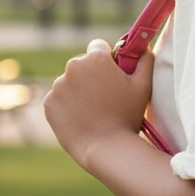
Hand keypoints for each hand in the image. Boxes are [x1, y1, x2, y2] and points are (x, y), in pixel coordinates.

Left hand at [43, 38, 154, 169]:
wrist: (105, 148)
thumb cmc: (128, 116)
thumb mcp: (144, 85)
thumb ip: (146, 60)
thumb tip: (144, 48)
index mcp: (96, 59)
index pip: (98, 47)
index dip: (107, 60)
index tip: (113, 75)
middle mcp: (73, 67)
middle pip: (83, 65)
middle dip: (92, 75)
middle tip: (106, 97)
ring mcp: (58, 85)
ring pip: (70, 82)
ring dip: (79, 90)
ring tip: (94, 111)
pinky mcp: (48, 103)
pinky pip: (59, 99)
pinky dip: (68, 105)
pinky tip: (82, 118)